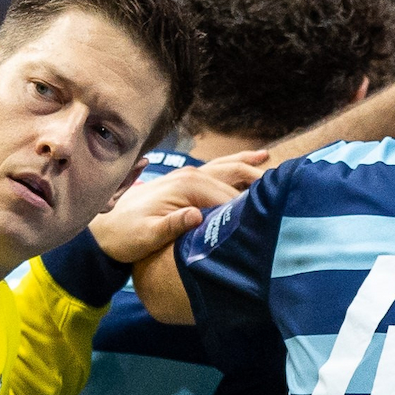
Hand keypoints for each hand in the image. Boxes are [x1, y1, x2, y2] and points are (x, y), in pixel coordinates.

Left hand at [89, 149, 273, 267]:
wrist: (104, 227)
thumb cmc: (125, 236)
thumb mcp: (145, 236)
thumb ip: (171, 225)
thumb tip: (197, 216)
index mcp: (187, 188)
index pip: (230, 198)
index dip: (251, 210)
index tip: (273, 219)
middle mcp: (192, 175)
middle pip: (238, 176)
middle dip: (263, 185)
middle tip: (290, 196)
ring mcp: (191, 174)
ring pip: (233, 167)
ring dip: (257, 170)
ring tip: (284, 175)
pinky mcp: (190, 178)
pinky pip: (223, 167)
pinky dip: (244, 162)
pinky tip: (262, 157)